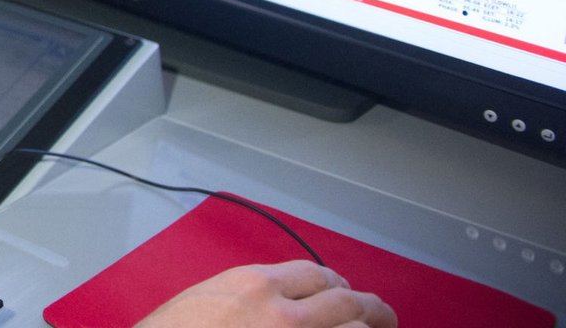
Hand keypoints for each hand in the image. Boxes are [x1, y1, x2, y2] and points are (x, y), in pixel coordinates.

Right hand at [136, 261, 395, 327]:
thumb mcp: (205, 299)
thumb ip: (249, 295)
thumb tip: (284, 301)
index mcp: (253, 285)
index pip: (316, 274)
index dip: (337, 283)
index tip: (343, 292)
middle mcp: (282, 314)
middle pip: (348, 302)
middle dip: (372, 309)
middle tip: (383, 315)